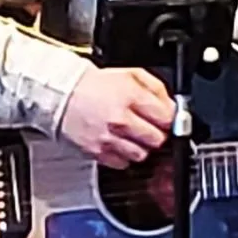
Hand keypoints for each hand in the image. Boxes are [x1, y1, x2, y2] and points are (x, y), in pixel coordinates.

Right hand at [59, 63, 173, 166]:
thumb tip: (174, 107)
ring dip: (141, 147)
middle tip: (147, 126)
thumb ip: (157, 89)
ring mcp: (108, 138)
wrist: (63, 95)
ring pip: (142, 155)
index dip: (168, 119)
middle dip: (156, 133)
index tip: (163, 118)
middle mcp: (120, 119)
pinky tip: (119, 142)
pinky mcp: (98, 152)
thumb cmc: (96, 85)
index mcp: (130, 96)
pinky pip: (123, 163)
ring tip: (132, 134)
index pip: (166, 118)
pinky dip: (124, 155)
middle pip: (157, 139)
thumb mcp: (131, 74)